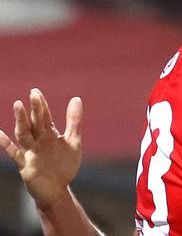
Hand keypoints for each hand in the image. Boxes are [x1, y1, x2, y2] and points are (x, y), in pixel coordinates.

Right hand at [0, 88, 82, 210]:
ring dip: (21, 120)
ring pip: (24, 134)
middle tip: (33, 93)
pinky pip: (14, 154)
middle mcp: (38, 141)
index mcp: (49, 134)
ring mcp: (31, 152)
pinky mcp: (26, 165)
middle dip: (35, 109)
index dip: (41, 105)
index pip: (44, 117)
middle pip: (35, 122)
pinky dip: (6, 145)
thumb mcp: (73, 141)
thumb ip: (74, 121)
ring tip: (18, 105)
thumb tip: (76, 98)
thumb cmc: (64, 165)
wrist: (58, 189)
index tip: (36, 91)